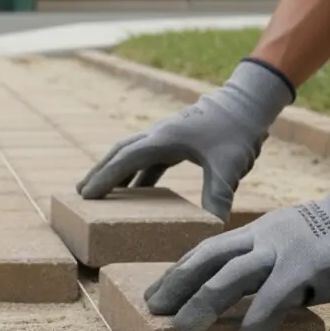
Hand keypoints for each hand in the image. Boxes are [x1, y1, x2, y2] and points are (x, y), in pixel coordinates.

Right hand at [77, 59, 293, 221]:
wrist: (248, 103)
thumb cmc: (237, 130)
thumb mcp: (229, 167)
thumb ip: (218, 196)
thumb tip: (213, 227)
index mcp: (163, 139)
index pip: (125, 159)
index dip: (104, 177)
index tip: (86, 194)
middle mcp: (158, 135)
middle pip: (119, 153)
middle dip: (99, 173)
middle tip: (81, 193)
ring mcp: (165, 135)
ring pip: (130, 154)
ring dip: (115, 172)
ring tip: (101, 192)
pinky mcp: (174, 139)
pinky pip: (147, 157)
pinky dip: (136, 173)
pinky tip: (137, 190)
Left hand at [144, 144, 329, 330]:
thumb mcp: (307, 247)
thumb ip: (283, 268)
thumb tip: (269, 299)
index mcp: (264, 230)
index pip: (211, 248)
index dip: (182, 269)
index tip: (159, 291)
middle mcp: (267, 236)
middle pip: (209, 258)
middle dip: (177, 284)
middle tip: (152, 309)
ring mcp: (286, 249)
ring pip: (230, 277)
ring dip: (202, 304)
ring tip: (181, 330)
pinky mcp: (308, 267)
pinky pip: (271, 303)